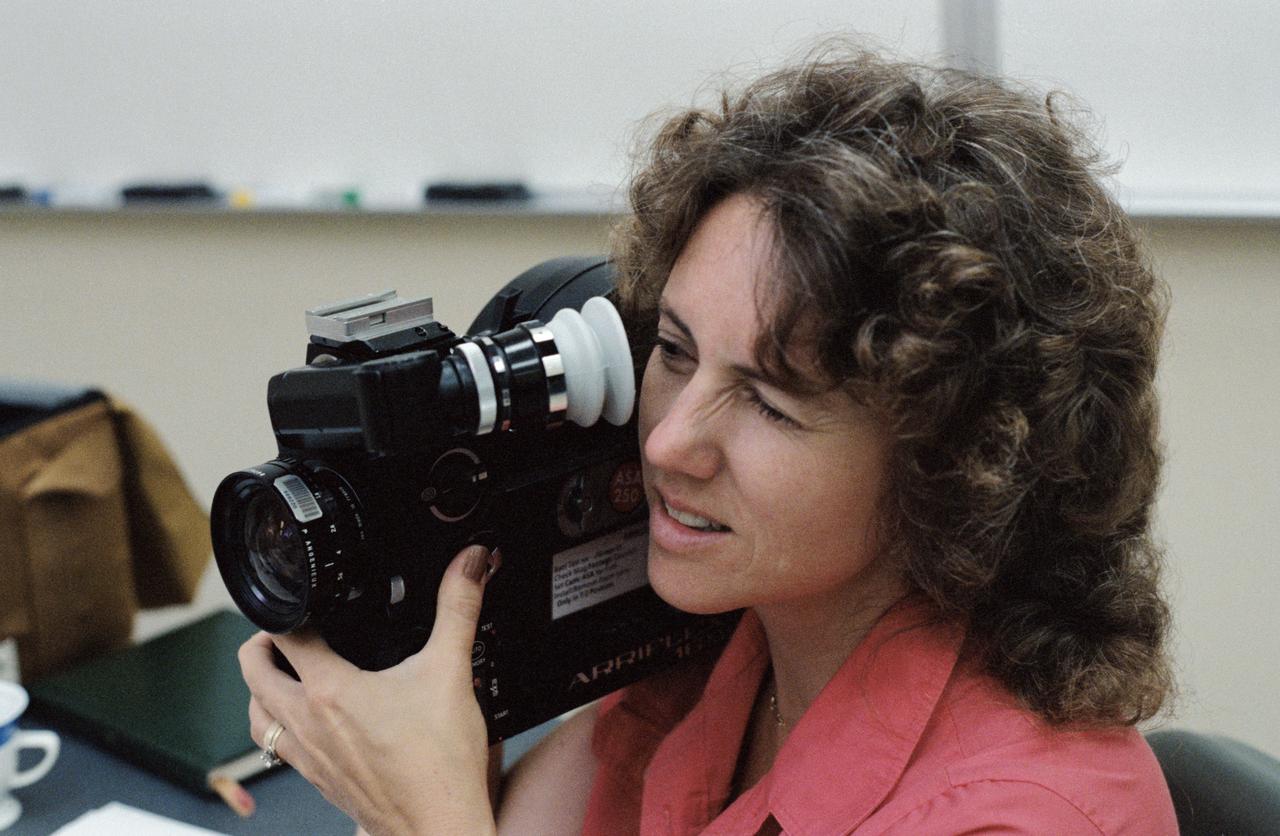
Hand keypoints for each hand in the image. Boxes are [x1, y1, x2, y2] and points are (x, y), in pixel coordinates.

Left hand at [239, 544, 498, 835]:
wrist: (439, 827)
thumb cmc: (440, 765)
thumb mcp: (452, 671)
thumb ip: (459, 609)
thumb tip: (471, 564)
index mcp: (330, 691)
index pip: (285, 635)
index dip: (290, 610)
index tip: (304, 600)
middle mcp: (307, 724)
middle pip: (253, 674)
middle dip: (262, 644)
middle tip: (287, 629)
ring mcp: (308, 757)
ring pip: (257, 716)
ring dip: (261, 690)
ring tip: (283, 672)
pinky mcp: (318, 781)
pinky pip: (278, 749)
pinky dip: (281, 727)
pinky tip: (310, 723)